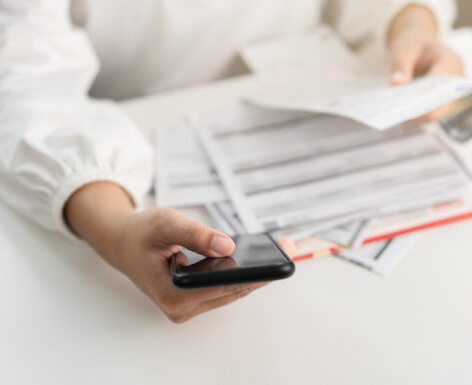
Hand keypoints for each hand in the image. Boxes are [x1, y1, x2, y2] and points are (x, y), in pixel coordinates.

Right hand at [65, 182, 295, 322]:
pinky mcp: (193, 300)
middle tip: (289, 248)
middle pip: (233, 290)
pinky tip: (260, 257)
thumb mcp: (166, 224)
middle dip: (263, 270)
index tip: (281, 257)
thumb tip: (228, 246)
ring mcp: (187, 307)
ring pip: (231, 291)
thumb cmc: (141, 233)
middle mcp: (181, 308)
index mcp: (173, 294)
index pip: (226, 285)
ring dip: (255, 272)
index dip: (257, 271)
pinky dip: (241, 273)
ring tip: (281, 249)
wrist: (121, 243)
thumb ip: (196, 234)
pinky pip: (224, 288)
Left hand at [387, 5, 463, 120]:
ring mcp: (451, 93)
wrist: (418, 45)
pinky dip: (417, 113)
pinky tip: (403, 111)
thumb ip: (400, 65)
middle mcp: (456, 80)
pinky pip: (430, 113)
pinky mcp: (442, 102)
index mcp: (451, 62)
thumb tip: (396, 83)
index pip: (442, 86)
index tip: (408, 104)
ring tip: (399, 111)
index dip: (426, 97)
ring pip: (436, 113)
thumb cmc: (414, 45)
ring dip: (418, 114)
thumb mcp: (403, 49)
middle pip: (442, 106)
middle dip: (421, 110)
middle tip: (399, 112)